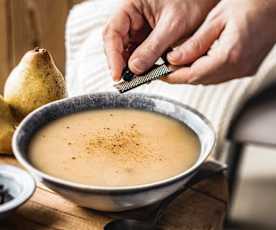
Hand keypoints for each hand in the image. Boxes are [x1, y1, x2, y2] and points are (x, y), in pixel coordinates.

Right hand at [103, 0, 218, 80]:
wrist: (206, 0)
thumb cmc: (192, 1)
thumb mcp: (173, 24)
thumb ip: (153, 47)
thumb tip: (134, 68)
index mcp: (131, 6)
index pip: (113, 32)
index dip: (112, 55)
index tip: (117, 74)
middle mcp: (132, 17)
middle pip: (117, 44)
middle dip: (121, 63)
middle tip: (127, 81)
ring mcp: (139, 29)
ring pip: (127, 51)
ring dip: (131, 67)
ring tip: (138, 79)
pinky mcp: (148, 38)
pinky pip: (140, 54)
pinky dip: (143, 65)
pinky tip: (147, 73)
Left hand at [165, 0, 275, 83]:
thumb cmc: (251, 3)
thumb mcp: (216, 19)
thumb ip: (194, 43)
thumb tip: (174, 59)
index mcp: (229, 56)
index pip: (192, 74)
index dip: (172, 76)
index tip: (157, 73)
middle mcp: (238, 68)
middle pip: (199, 80)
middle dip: (179, 76)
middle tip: (162, 68)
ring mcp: (244, 70)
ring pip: (208, 80)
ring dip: (190, 74)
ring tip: (176, 64)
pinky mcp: (246, 68)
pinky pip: (218, 76)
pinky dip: (203, 71)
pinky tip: (196, 61)